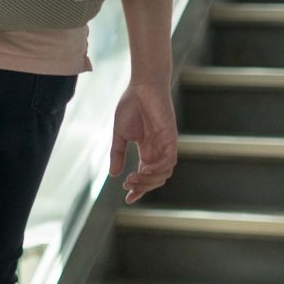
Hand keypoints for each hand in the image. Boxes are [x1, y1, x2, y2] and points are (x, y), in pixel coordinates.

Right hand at [112, 80, 177, 202]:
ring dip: (149, 181)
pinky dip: (157, 169)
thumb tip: (113, 175)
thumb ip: (117, 154)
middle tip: (127, 186)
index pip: (145, 176)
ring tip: (133, 179)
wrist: (142, 85)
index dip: (138, 189)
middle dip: (142, 187)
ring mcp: (166, 145)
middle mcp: (158, 151)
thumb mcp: (119, 134)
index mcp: (147, 150)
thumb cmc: (131, 106)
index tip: (127, 198)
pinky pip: (169, 161)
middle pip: (156, 179)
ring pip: (164, 174)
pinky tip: (143, 170)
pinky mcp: (170, 138)